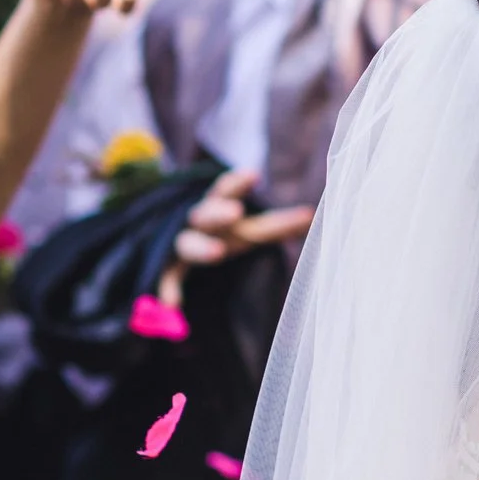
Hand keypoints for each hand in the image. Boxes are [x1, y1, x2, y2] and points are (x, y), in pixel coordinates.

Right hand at [167, 169, 314, 277]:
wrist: (167, 244)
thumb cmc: (221, 235)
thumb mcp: (246, 229)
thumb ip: (277, 225)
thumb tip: (312, 217)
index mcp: (221, 210)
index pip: (230, 193)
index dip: (239, 184)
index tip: (253, 174)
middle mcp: (201, 225)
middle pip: (208, 214)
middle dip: (220, 212)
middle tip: (234, 212)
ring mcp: (183, 246)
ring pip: (188, 243)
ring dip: (201, 247)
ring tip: (217, 253)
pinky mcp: (166, 268)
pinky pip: (167, 279)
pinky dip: (168, 290)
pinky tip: (172, 304)